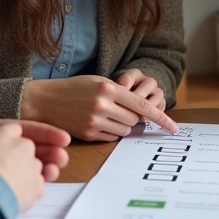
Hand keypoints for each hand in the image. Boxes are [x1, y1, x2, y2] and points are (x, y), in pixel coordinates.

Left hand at [0, 121, 68, 211]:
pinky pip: (20, 177)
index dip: (48, 134)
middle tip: (62, 159)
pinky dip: (32, 180)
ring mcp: (1, 161)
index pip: (29, 130)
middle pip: (33, 148)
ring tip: (54, 172)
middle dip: (50, 153)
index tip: (64, 140)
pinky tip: (40, 183)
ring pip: (29, 163)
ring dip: (44, 167)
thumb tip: (21, 144)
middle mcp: (3, 145)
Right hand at [22, 75, 177, 140]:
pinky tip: (99, 123)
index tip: (174, 127)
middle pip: (135, 119)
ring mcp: (95, 121)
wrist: (44, 101)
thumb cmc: (74, 88)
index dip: (161, 117)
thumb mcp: (98, 81)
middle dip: (134, 117)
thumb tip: (141, 110)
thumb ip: (120, 92)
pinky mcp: (89, 134)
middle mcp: (102, 105)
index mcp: (108, 88)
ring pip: (125, 130)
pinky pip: (112, 137)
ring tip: (108, 115)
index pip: (142, 105)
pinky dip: (111, 131)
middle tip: (121, 110)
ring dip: (123, 125)